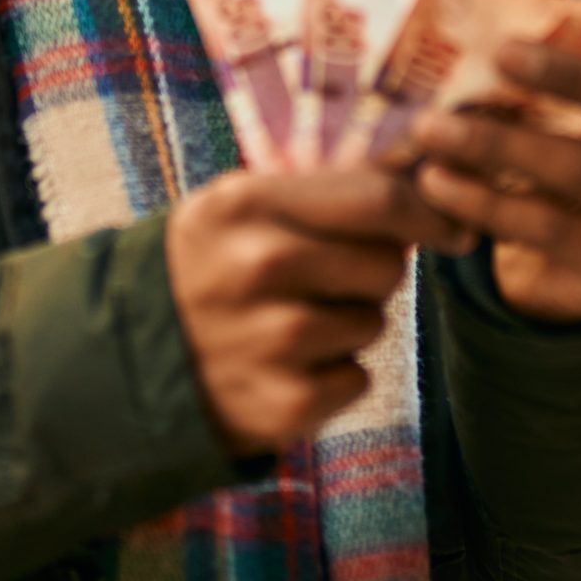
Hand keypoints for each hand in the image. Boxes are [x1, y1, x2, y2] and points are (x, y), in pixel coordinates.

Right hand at [166, 169, 469, 455]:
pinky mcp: (279, 404)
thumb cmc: (208, 267)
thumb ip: (324, 190)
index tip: (452, 228)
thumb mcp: (242, 207)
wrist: (127, 360)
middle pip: (387, 264)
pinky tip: (285, 367)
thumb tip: (425, 176)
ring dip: (348, 326)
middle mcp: (256, 265)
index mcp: (248, 203)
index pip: (377, 200)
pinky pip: (357, 379)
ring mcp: (268, 339)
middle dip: (371, 273)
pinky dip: (333, 377)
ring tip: (290, 324)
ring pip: (373, 323)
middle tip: (325, 281)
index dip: (429, 212)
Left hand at [412, 0, 580, 323]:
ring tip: (430, 129)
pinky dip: (487, 203)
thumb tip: (464, 2)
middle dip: (569, 76)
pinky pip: (554, 229)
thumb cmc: (567, 135)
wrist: (575, 250)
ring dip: (498, 147)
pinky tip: (436, 183)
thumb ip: (548, 50)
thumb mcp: (568, 90)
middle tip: (499, 54)